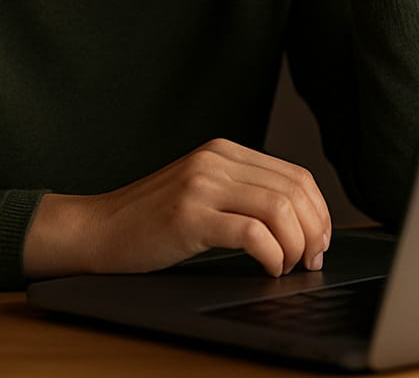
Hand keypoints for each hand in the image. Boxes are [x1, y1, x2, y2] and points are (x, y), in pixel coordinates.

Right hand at [23, 139, 331, 279]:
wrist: (97, 230)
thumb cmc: (150, 221)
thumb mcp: (201, 191)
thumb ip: (241, 192)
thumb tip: (301, 222)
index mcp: (224, 151)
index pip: (295, 175)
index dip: (319, 212)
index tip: (320, 241)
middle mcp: (215, 160)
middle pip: (294, 190)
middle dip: (314, 231)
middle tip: (311, 260)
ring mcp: (201, 185)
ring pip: (279, 209)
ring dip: (296, 245)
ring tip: (289, 266)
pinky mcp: (189, 215)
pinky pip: (252, 233)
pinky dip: (272, 255)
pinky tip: (268, 268)